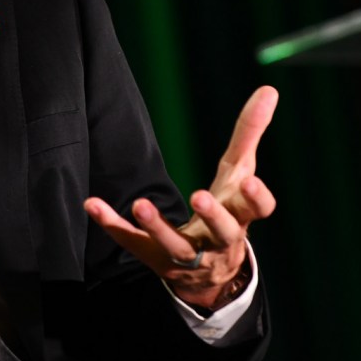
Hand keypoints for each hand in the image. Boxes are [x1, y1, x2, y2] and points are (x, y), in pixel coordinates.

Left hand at [84, 85, 277, 309]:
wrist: (210, 272)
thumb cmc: (228, 209)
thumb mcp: (239, 172)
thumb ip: (249, 132)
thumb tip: (269, 89)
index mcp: (241, 216)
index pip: (257, 211)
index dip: (258, 199)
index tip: (251, 182)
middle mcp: (218, 239)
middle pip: (221, 231)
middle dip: (211, 215)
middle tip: (198, 195)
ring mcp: (187, 254)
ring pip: (175, 245)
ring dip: (158, 226)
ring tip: (141, 203)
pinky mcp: (154, 258)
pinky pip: (132, 242)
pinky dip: (113, 225)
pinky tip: (92, 204)